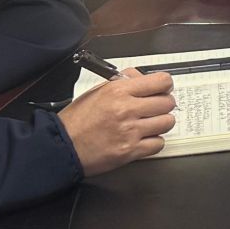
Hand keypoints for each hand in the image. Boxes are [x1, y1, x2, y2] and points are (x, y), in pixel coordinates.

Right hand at [59, 70, 175, 175]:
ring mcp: (130, 132)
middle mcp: (127, 109)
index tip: (162, 89)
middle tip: (154, 108)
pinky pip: (159, 144)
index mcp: (119, 91)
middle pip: (167, 102)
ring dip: (160, 123)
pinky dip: (154, 142)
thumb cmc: (77, 120)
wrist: (62, 147)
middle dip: (163, 105)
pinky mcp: (130, 151)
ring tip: (148, 124)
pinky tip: (143, 139)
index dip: (164, 85)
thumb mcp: (97, 91)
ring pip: (167, 123)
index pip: (161, 81)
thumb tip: (143, 77)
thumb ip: (123, 82)